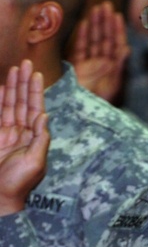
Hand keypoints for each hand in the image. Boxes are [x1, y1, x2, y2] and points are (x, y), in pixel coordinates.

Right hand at [0, 61, 49, 215]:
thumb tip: (45, 116)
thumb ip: (41, 139)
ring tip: (14, 69)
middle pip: (23, 102)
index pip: (35, 109)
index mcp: (34, 138)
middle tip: (25, 63)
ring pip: (10, 105)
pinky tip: (2, 88)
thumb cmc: (18, 183)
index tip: (36, 74)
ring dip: (12, 87)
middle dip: (23, 83)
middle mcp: (22, 133)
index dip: (36, 92)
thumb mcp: (35, 162)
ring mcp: (7, 133)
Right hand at [70, 1, 130, 103]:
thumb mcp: (111, 83)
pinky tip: (85, 23)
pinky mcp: (77, 66)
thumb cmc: (99, 100)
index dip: (117, 30)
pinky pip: (81, 48)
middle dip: (105, 22)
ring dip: (95, 25)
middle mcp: (102, 64)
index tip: (118, 15)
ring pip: (93, 40)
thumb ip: (116, 65)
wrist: (82, 112)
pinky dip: (83, 36)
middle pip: (104, 39)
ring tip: (97, 8)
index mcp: (113, 67)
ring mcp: (89, 64)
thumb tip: (126, 48)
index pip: (116, 44)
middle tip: (106, 5)